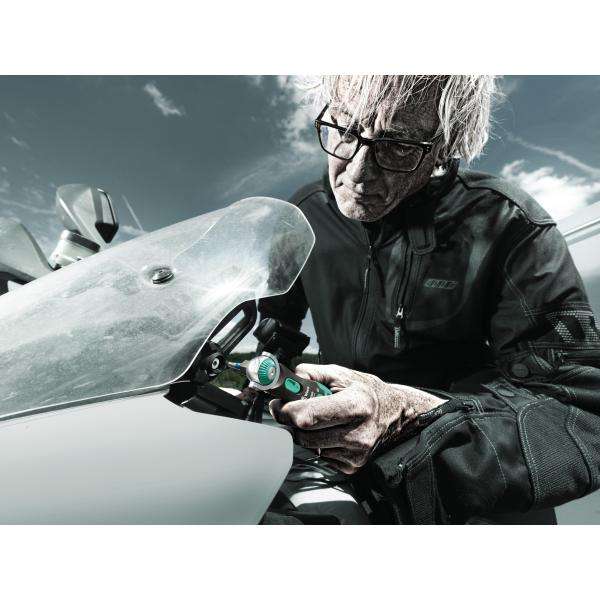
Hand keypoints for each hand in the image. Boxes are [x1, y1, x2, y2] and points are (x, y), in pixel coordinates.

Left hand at [269, 363, 445, 473]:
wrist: (395, 412)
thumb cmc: (366, 391)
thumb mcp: (340, 374)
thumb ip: (310, 374)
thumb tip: (286, 381)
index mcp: (356, 405)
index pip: (309, 416)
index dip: (288, 411)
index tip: (280, 405)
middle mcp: (358, 432)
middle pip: (304, 435)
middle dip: (292, 421)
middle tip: (293, 410)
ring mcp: (356, 452)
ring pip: (309, 447)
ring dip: (305, 433)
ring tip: (318, 419)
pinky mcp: (353, 466)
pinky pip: (320, 457)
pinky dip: (319, 444)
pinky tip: (330, 432)